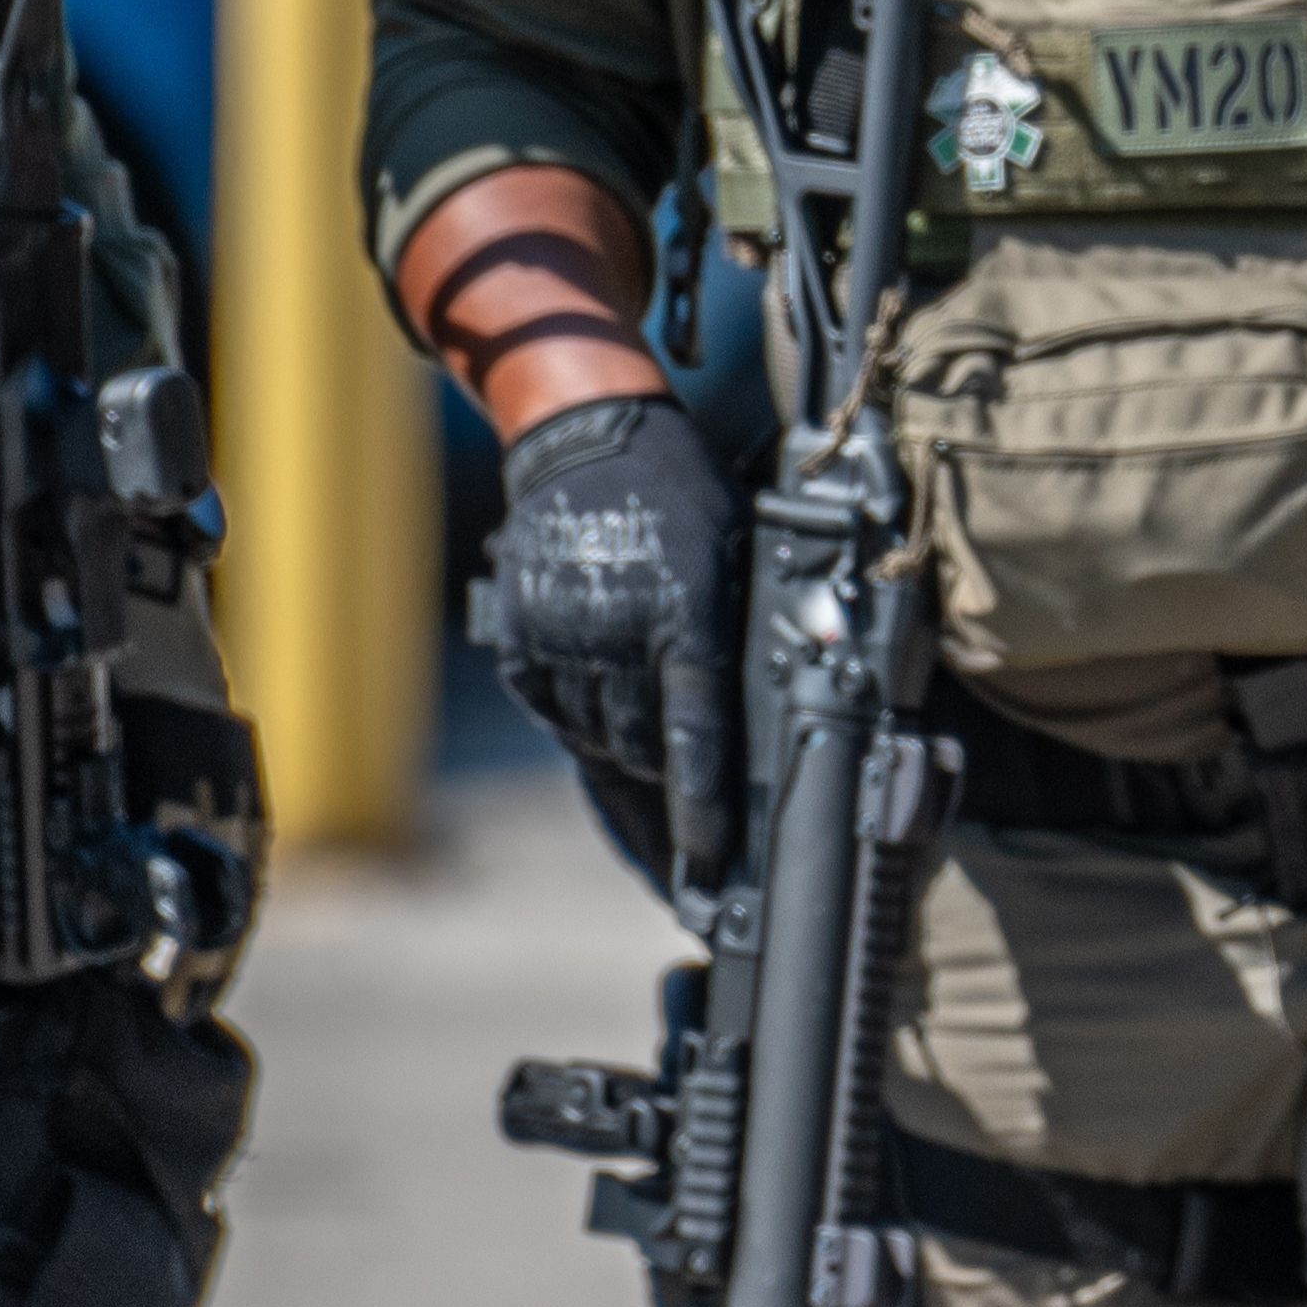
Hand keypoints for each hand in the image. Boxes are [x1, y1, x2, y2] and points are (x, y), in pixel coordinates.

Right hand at [481, 394, 739, 871]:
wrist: (586, 438)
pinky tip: (614, 735)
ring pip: (601, 740)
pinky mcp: (519, 641)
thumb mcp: (742, 553)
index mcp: (684, 616)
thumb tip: (787, 720)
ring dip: (632, 764)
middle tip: (700, 844)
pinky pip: (557, 714)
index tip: (711, 868)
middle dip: (674, 793)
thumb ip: (752, 633)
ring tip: (659, 792)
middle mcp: (615, 634)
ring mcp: (559, 639)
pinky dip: (587, 727)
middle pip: (646, 751)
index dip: (704, 813)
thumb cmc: (686, 494)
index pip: (696, 739)